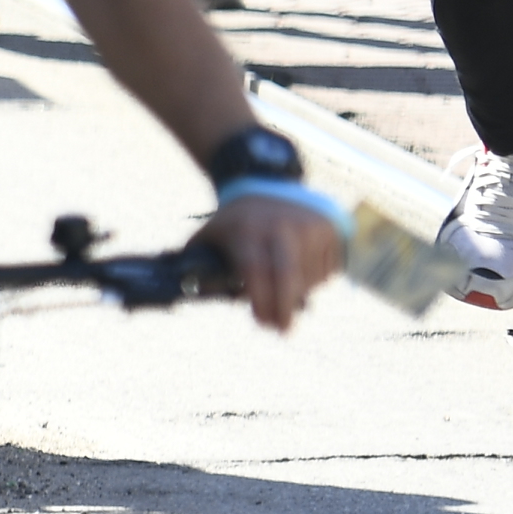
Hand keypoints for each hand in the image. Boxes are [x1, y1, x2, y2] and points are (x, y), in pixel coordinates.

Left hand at [208, 187, 346, 332]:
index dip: (260, 299)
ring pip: (310, 278)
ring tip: (283, 287)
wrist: (268, 183)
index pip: (254, 269)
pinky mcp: (330, 228)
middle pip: (287, 275)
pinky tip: (301, 269)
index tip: (261, 321)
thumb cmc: (236, 221)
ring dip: (298, 293)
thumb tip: (182, 293)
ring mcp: (309, 226)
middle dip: (285, 308)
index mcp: (248, 229)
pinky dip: (315, 279)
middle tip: (282, 330)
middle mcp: (281, 226)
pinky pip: (327, 269)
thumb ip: (197, 262)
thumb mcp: (212, 234)